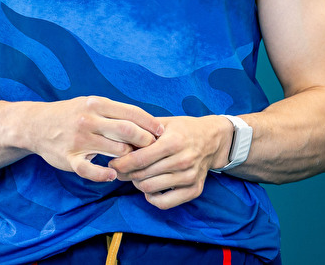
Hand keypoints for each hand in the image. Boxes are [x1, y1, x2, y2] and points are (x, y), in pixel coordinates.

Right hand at [21, 97, 163, 183]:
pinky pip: (90, 169)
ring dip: (129, 159)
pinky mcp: (69, 157)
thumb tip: (147, 123)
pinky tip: (112, 174)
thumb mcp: (91, 104)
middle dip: (146, 142)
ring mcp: (78, 139)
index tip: (162, 133)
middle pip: (128, 131)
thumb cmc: (70, 115)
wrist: (35, 124)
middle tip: (152, 151)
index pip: (132, 113)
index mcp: (96, 104)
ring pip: (116, 151)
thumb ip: (115, 112)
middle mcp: (88, 120)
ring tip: (135, 163)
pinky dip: (104, 174)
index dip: (151, 124)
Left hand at [108, 115, 232, 208]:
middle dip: (126, 174)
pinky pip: (165, 202)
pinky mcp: (194, 190)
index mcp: (173, 142)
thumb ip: (142, 131)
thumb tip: (117, 141)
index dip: (122, 163)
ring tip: (134, 176)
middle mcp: (183, 161)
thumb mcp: (163, 123)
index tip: (112, 163)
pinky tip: (148, 188)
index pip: (140, 159)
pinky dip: (152, 197)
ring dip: (137, 184)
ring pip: (151, 188)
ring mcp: (190, 177)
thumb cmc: (183, 129)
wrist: (212, 140)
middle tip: (119, 170)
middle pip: (143, 175)